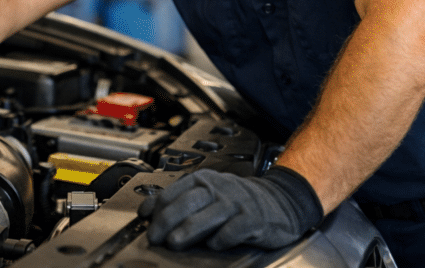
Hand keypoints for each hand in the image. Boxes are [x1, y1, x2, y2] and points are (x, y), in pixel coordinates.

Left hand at [137, 166, 322, 250]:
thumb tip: (148, 211)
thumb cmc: (238, 200)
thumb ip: (181, 200)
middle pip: (187, 203)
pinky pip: (234, 229)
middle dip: (167, 221)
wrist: (280, 200)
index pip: (174, 191)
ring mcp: (236, 203)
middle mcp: (219, 188)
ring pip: (207, 216)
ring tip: (174, 242)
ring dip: (188, 230)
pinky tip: (214, 245)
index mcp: (204, 180)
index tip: (144, 220)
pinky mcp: (252, 219)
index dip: (156, 208)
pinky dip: (222, 238)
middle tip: (155, 237)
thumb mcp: (209, 193)